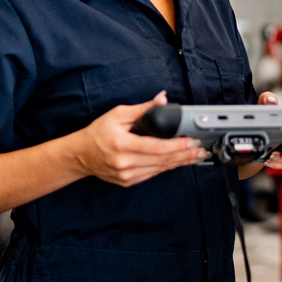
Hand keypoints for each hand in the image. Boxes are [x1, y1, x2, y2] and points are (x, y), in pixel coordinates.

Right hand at [74, 91, 205, 186]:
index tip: (191, 141)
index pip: (156, 147)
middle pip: (162, 160)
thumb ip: (143, 109)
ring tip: (196, 156)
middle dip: (184, 155)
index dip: (177, 145)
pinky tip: (179, 162)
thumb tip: (162, 100)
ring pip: (159, 169)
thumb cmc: (98, 133)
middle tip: (201, 150)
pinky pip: (152, 174)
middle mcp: (125, 163)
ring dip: (180, 162)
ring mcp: (126, 175)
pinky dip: (167, 167)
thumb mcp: (118, 115)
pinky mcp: (128, 181)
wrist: (80, 155)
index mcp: (122, 145)